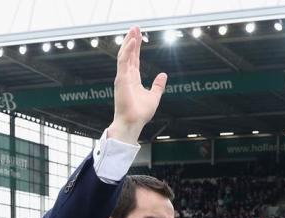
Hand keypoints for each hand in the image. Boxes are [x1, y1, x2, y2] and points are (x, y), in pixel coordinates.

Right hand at [106, 27, 167, 144]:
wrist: (133, 122)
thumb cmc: (140, 113)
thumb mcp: (154, 97)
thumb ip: (158, 85)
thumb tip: (163, 75)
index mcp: (133, 80)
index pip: (134, 59)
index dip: (136, 47)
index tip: (139, 36)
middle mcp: (126, 76)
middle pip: (129, 54)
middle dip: (132, 40)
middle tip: (135, 27)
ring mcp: (122, 77)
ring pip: (124, 54)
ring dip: (128, 41)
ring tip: (133, 30)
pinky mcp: (121, 79)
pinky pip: (123, 61)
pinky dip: (127, 51)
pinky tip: (132, 42)